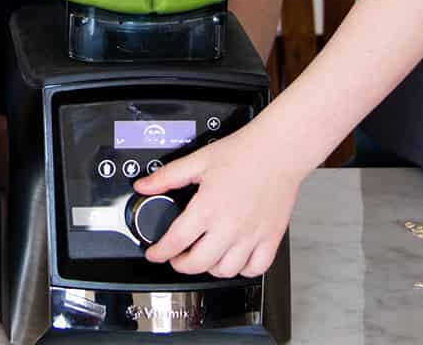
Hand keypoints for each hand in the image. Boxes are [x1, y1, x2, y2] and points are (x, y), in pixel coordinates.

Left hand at [132, 117, 302, 277]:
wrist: (278, 150)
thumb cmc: (243, 152)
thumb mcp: (198, 160)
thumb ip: (168, 176)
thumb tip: (144, 185)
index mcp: (208, 207)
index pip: (176, 241)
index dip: (160, 252)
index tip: (155, 253)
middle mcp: (229, 226)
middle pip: (198, 263)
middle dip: (181, 264)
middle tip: (177, 256)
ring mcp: (251, 236)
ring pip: (225, 270)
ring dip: (210, 267)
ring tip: (204, 255)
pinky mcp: (271, 239)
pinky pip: (255, 268)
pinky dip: (242, 269)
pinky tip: (235, 258)